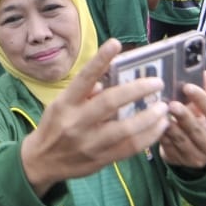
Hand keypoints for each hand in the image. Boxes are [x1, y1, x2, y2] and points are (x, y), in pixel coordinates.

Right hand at [19, 39, 170, 192]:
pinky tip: (160, 127)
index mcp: (65, 104)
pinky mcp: (101, 159)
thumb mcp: (60, 105)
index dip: (100, 60)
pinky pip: (130, 148)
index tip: (116, 43)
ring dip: (149, 117)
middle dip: (137, 90)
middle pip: (110, 103)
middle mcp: (77, 122)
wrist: (42, 162)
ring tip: (163, 107)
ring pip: (125, 129)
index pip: (84, 78)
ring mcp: (90, 143)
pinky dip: (149, 137)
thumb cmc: (54, 127)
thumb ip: (82, 93)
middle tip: (156, 82)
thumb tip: (104, 82)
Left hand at [159, 79, 205, 168]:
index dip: (202, 99)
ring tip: (160, 113)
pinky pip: (168, 149)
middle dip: (184, 116)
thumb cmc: (205, 125)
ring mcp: (198, 160)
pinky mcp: (181, 164)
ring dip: (170, 126)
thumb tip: (205, 72)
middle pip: (198, 132)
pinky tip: (155, 125)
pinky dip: (162, 136)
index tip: (188, 86)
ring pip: (182, 142)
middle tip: (171, 103)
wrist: (202, 152)